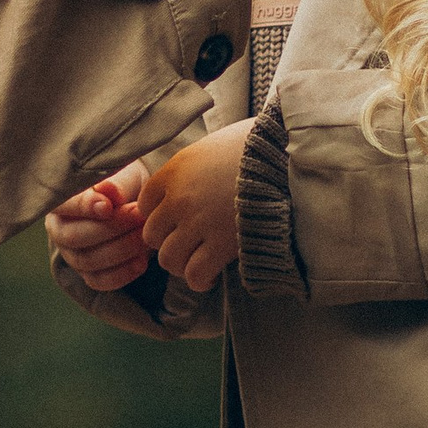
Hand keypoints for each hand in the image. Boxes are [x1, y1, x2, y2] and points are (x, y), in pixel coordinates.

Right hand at [48, 160, 153, 291]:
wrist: (137, 204)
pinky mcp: (89, 275)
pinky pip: (100, 281)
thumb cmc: (125, 185)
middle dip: (110, 228)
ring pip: (88, 260)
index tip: (108, 206)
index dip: (84, 207)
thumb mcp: (124, 176)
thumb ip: (116, 184)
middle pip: (74, 237)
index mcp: (60, 201)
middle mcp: (59, 229)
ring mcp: (72, 255)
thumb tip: (107, 190)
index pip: (65, 206)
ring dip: (121, 249)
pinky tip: (142, 260)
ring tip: (145, 236)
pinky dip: (122, 273)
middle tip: (139, 216)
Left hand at [138, 129, 250, 295]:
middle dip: (167, 241)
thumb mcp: (210, 147)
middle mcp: (179, 198)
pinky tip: (211, 274)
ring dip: (182, 263)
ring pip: (168, 259)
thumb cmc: (252, 147)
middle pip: (151, 235)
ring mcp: (198, 223)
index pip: (144, 204)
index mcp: (174, 171)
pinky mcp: (221, 244)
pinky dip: (200, 280)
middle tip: (188, 242)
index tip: (176, 218)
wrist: (283, 157)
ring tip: (198, 259)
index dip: (160, 214)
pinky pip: (194, 274)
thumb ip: (189, 170)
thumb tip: (185, 186)